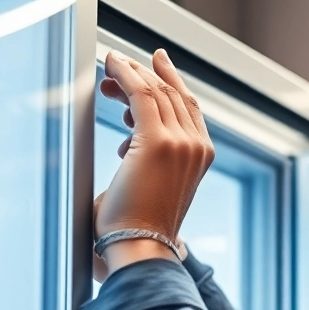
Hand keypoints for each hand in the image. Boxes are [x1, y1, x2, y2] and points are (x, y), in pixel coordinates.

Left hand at [94, 49, 213, 276]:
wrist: (141, 246)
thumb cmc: (138, 226)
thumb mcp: (150, 186)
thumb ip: (149, 162)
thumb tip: (127, 149)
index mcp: (201, 157)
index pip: (189, 106)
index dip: (171, 79)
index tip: (154, 62)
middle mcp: (197, 146)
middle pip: (172, 93)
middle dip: (143, 75)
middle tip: (116, 67)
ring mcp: (181, 143)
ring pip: (156, 90)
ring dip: (130, 74)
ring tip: (107, 74)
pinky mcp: (157, 142)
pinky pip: (140, 93)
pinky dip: (124, 74)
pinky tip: (109, 65)